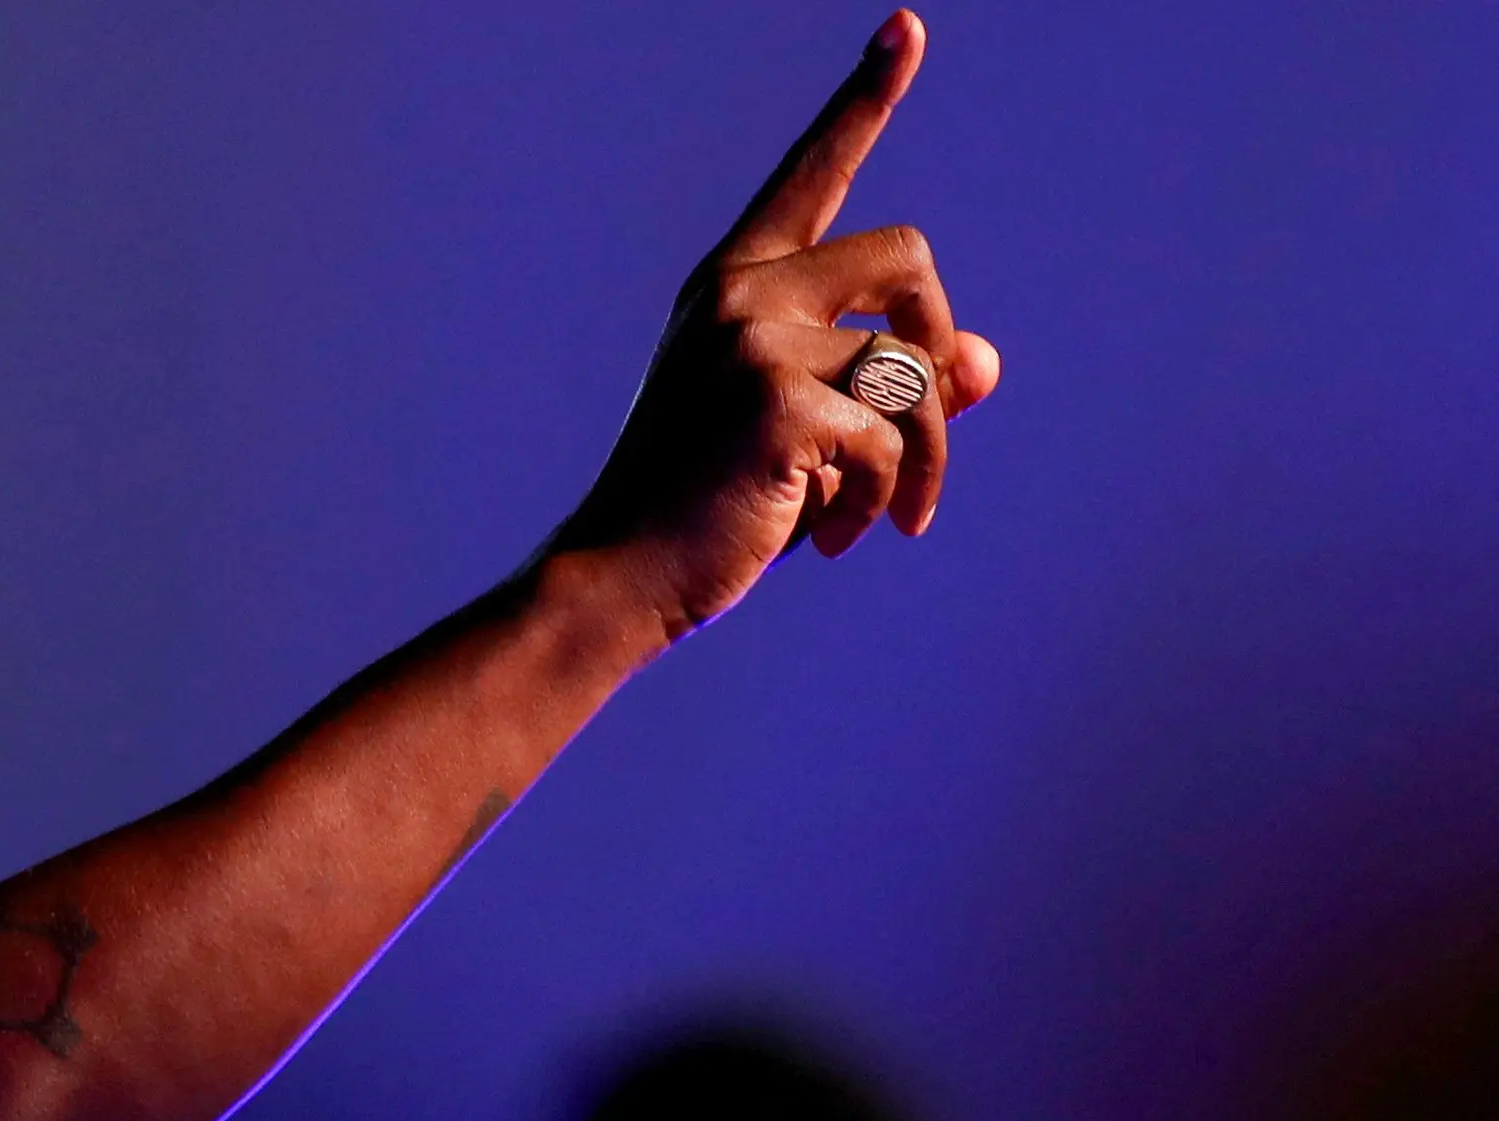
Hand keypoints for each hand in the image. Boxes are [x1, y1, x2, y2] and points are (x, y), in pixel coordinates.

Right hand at [550, 10, 1003, 637]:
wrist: (618, 581)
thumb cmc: (705, 512)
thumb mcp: (809, 435)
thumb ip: (893, 389)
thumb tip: (985, 361)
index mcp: (731, 285)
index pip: (813, 173)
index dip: (866, 97)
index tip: (908, 25)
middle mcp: (739, 294)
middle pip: (910, 255)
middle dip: (936, 340)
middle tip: (922, 425)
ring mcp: (753, 342)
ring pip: (914, 368)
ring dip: (922, 454)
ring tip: (887, 515)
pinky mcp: (776, 403)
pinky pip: (891, 436)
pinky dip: (882, 497)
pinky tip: (839, 537)